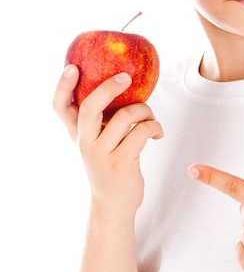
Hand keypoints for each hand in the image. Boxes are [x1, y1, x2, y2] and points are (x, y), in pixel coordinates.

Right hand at [53, 64, 162, 216]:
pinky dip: (154, 126)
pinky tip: (157, 133)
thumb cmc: (108, 163)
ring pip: (124, 117)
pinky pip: (141, 132)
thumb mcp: (95, 141)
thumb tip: (118, 80)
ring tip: (150, 118)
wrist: (113, 204)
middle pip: (90, 108)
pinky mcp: (122, 164)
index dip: (62, 86)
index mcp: (76, 133)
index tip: (72, 67)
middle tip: (126, 77)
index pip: (59, 107)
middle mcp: (84, 143)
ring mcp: (101, 154)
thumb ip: (98, 118)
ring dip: (145, 111)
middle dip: (109, 88)